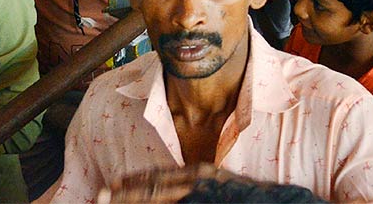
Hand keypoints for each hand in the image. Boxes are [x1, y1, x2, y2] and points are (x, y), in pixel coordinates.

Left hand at [98, 165, 242, 203]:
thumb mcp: (216, 184)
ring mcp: (200, 195)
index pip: (158, 176)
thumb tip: (175, 191)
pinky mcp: (202, 201)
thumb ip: (195, 185)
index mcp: (198, 172)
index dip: (133, 182)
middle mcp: (196, 181)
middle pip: (152, 187)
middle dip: (124, 194)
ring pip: (157, 197)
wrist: (271, 200)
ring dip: (134, 201)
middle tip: (101, 197)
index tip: (112, 187)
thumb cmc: (244, 196)